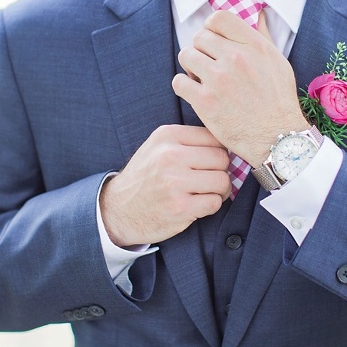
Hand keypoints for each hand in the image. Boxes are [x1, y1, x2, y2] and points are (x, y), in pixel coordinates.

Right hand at [100, 125, 230, 246]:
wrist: (119, 210)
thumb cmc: (146, 177)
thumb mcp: (158, 147)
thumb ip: (188, 140)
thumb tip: (227, 141)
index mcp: (167, 136)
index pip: (213, 137)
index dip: (217, 152)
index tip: (209, 163)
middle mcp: (170, 156)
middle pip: (222, 159)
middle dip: (221, 171)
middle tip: (209, 180)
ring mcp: (174, 182)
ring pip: (222, 181)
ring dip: (219, 191)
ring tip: (204, 192)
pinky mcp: (180, 207)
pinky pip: (215, 202)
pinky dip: (210, 206)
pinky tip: (196, 205)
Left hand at [172, 10, 308, 166]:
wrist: (277, 138)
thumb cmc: (279, 101)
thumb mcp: (278, 62)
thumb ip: (263, 36)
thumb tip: (256, 14)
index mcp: (254, 45)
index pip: (219, 18)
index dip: (211, 28)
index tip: (213, 41)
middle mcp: (236, 58)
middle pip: (200, 37)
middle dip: (201, 49)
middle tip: (208, 64)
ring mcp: (219, 79)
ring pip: (186, 56)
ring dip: (191, 66)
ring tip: (201, 78)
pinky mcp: (205, 101)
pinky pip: (179, 82)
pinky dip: (184, 86)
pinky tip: (195, 93)